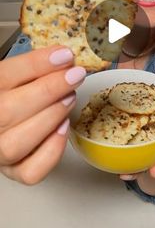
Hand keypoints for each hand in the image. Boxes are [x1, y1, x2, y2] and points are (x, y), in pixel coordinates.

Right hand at [0, 46, 85, 184]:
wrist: (7, 122)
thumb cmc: (17, 95)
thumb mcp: (20, 76)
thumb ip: (36, 69)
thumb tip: (66, 58)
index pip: (4, 75)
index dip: (36, 64)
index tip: (65, 55)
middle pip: (8, 110)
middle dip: (48, 90)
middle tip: (74, 76)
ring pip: (16, 144)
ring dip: (49, 118)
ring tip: (69, 99)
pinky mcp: (14, 171)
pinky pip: (31, 172)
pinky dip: (52, 150)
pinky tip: (64, 128)